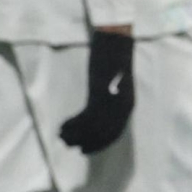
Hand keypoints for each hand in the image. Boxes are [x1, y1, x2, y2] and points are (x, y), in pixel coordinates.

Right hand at [60, 28, 135, 153]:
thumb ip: (113, 97)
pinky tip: (63, 125)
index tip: (86, 149)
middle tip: (73, 147)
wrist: (116, 42)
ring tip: (63, 137)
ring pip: (92, 129)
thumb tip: (102, 110)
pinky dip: (73, 124)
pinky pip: (84, 118)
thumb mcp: (118, 82)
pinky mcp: (99, 96)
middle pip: (103, 134)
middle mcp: (121, 108)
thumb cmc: (116, 58)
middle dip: (87, 143)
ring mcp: (111, 103)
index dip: (100, 144)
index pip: (115, 133)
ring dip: (76, 135)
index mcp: (128, 105)